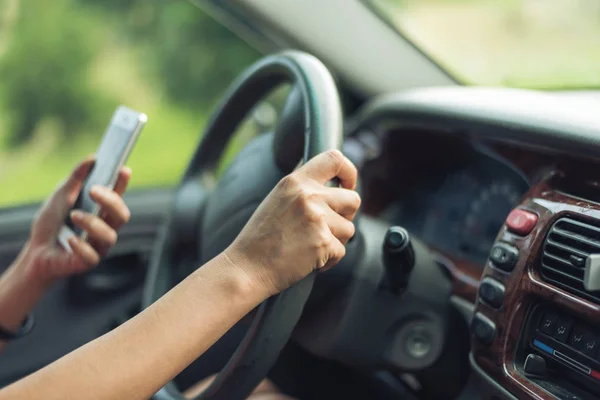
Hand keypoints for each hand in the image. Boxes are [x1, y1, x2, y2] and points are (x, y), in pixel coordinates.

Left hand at [21, 157, 131, 285]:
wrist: (35, 251)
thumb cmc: (51, 223)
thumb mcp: (60, 196)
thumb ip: (75, 179)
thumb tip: (92, 158)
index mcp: (102, 210)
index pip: (118, 196)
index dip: (123, 183)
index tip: (123, 169)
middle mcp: (106, 227)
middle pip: (122, 215)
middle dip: (111, 202)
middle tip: (94, 190)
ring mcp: (99, 246)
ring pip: (110, 236)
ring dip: (93, 223)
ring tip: (74, 216)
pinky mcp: (88, 262)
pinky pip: (92, 256)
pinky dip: (81, 246)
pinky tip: (69, 239)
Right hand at [226, 149, 359, 295]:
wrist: (246, 267)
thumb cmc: (260, 239)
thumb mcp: (277, 200)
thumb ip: (303, 190)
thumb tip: (333, 189)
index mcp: (295, 181)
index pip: (334, 159)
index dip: (349, 171)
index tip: (347, 185)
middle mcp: (308, 196)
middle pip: (353, 199)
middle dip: (346, 216)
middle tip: (327, 227)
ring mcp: (317, 219)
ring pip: (349, 228)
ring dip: (335, 240)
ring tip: (309, 246)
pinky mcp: (323, 243)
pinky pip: (341, 251)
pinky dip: (328, 259)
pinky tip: (307, 260)